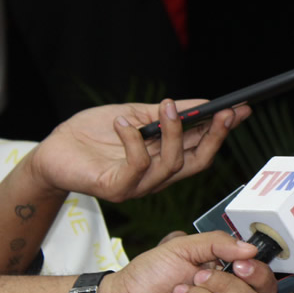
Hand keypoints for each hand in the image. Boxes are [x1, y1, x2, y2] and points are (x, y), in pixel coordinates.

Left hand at [29, 99, 248, 201]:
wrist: (52, 152)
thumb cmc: (92, 135)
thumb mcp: (136, 115)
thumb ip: (165, 114)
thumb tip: (203, 104)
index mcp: (165, 159)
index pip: (203, 147)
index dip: (223, 130)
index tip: (241, 109)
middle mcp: (157, 177)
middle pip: (198, 161)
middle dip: (215, 136)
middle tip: (223, 111)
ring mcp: (139, 186)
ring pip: (172, 164)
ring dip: (173, 131)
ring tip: (165, 105)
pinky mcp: (117, 189)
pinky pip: (137, 167)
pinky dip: (134, 141)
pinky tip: (124, 123)